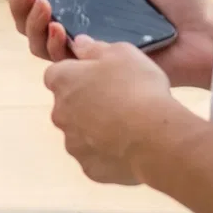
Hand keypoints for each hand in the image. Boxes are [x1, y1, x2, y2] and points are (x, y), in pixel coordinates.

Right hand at [0, 0, 212, 89]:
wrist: (206, 36)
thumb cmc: (181, 3)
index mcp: (90, 4)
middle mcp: (82, 27)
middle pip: (29, 20)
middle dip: (16, 2)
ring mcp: (87, 51)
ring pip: (36, 42)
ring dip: (29, 21)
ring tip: (41, 2)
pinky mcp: (95, 72)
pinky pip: (60, 61)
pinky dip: (51, 43)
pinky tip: (58, 27)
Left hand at [45, 36, 184, 185]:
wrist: (154, 137)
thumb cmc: (137, 87)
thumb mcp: (121, 52)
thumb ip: (95, 47)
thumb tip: (79, 44)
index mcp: (62, 81)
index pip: (58, 74)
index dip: (78, 74)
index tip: (99, 76)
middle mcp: (59, 113)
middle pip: (68, 105)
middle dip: (87, 103)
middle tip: (119, 101)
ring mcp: (73, 143)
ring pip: (81, 134)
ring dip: (98, 130)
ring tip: (130, 127)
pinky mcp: (89, 168)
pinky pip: (96, 158)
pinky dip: (109, 154)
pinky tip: (131, 147)